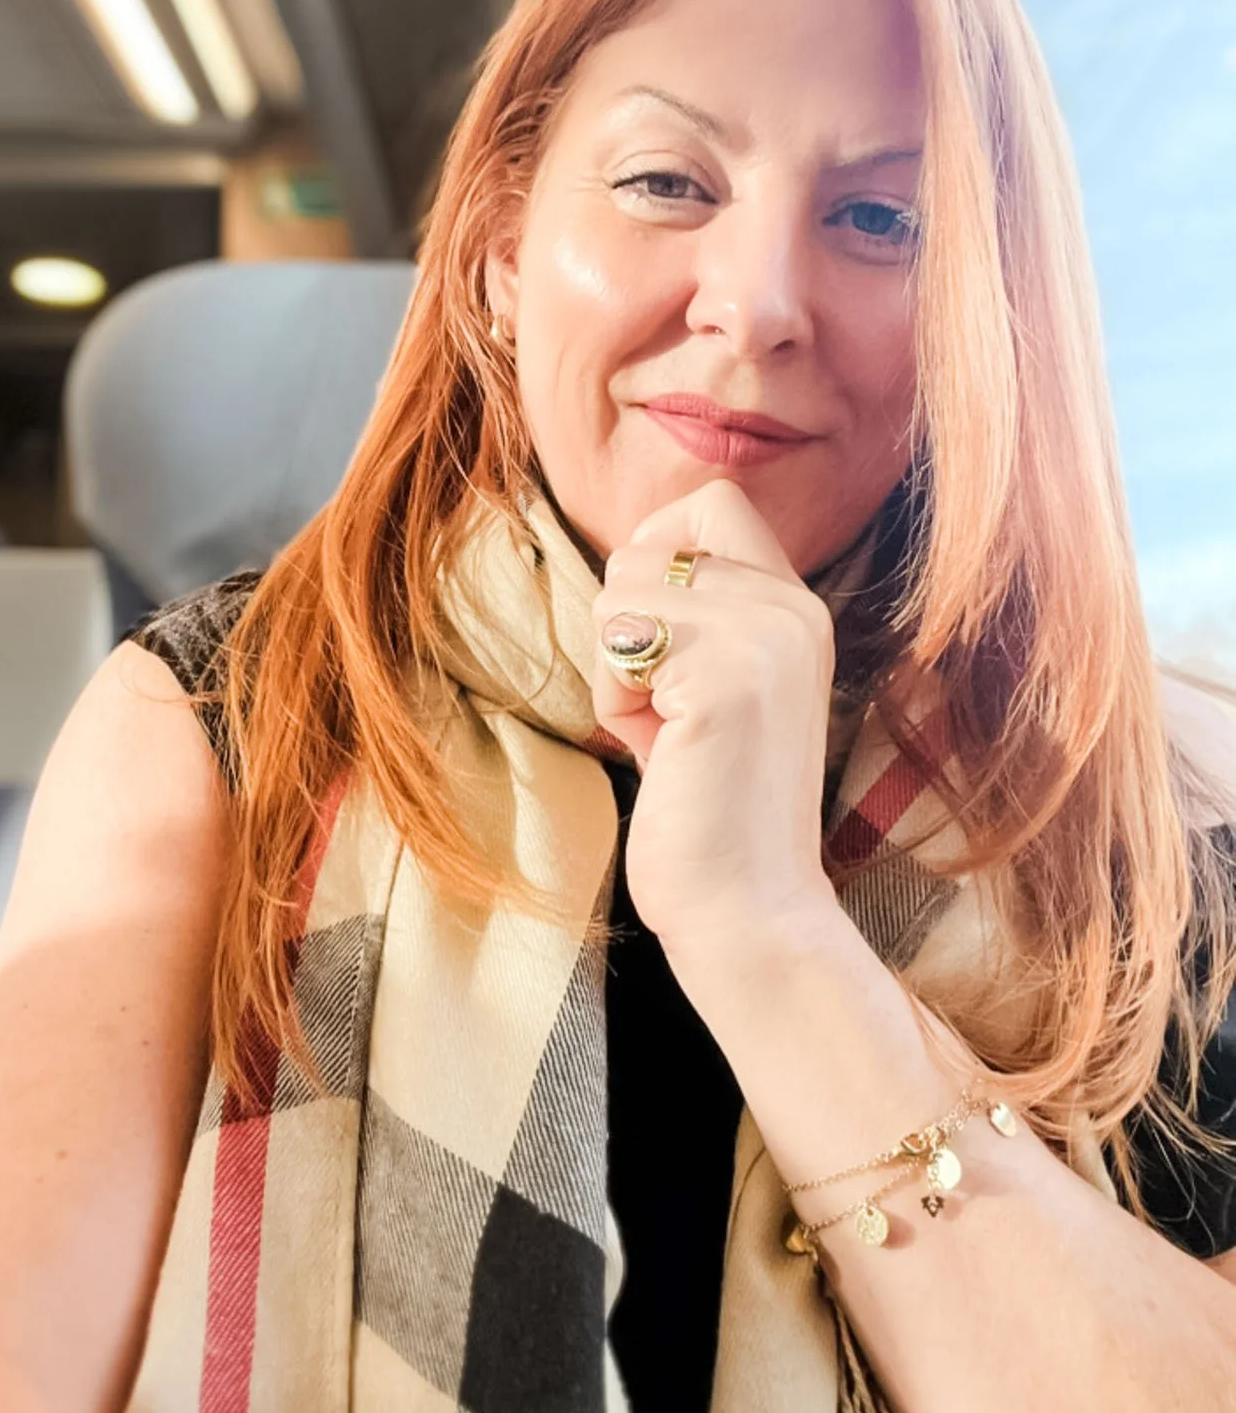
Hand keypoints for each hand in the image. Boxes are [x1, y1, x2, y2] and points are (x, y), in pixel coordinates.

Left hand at [591, 478, 846, 975]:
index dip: (657, 546)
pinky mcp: (725, 681)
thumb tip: (632, 554)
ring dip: (615, 666)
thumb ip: (694, 616)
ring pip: (623, 588)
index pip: (712, 501)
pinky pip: (618, 645)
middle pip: (650, 544)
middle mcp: (794, 609)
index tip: (653, 630)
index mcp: (798, 607)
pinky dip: (615, 701)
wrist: (750, 911)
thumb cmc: (711, 806)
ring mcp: (765, 639)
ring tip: (662, 731)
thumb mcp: (714, 682)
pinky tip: (660, 751)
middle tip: (657, 700)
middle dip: (624, 618)